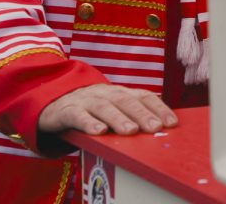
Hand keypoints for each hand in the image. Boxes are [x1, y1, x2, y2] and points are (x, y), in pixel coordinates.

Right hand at [38, 84, 177, 136]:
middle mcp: (106, 93)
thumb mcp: (112, 109)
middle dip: (143, 114)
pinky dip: (89, 122)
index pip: (143, 96)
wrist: (53, 101)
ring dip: (119, 118)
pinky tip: (98, 131)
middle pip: (126, 101)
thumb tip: (158, 132)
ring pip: (104, 107)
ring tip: (131, 131)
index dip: (158, 108)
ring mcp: (86, 100)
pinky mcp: (66, 110)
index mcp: (120, 93)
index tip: (172, 122)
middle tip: (156, 127)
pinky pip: (78, 115)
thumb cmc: (91, 110)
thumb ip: (130, 117)